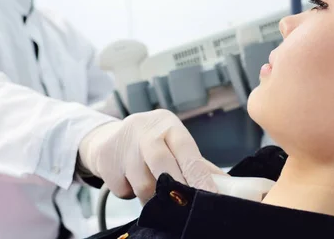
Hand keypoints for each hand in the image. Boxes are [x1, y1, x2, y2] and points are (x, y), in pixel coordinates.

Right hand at [78, 109, 225, 202]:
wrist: (109, 138)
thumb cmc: (153, 144)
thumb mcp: (174, 144)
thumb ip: (197, 164)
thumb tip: (228, 187)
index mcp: (169, 125)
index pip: (187, 151)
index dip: (199, 176)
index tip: (210, 196)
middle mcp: (145, 130)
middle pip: (162, 165)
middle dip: (175, 189)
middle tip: (185, 207)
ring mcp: (124, 144)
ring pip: (143, 185)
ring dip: (152, 197)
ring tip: (154, 193)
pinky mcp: (105, 159)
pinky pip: (124, 190)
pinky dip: (130, 193)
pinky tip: (130, 182)